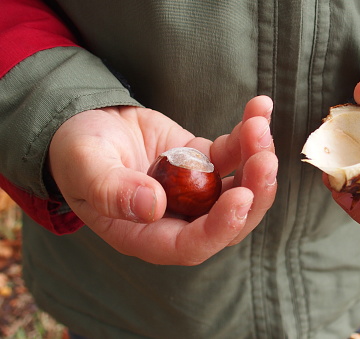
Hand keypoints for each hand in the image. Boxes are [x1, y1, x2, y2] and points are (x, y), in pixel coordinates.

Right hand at [48, 96, 277, 264]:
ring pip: (240, 185)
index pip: (193, 244)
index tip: (241, 198)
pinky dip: (248, 132)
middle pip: (230, 218)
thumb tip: (152, 207)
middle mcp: (179, 217)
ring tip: (258, 124)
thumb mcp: (85, 169)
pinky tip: (259, 106)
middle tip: (265, 158)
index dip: (221, 227)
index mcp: (148, 234)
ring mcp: (195, 190)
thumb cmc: (78, 153)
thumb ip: (112, 191)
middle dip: (255, 192)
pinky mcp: (203, 162)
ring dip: (256, 158)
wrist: (88, 125)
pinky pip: (233, 152)